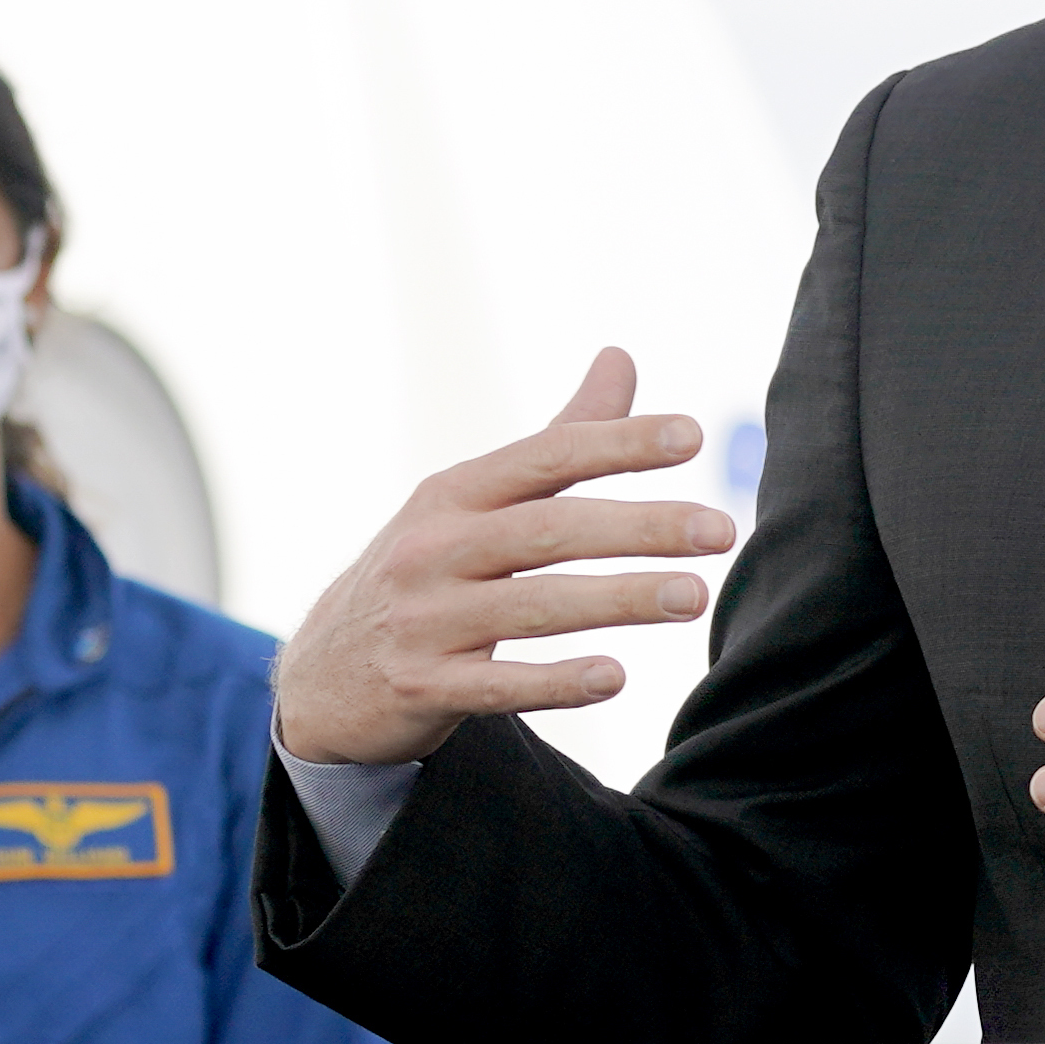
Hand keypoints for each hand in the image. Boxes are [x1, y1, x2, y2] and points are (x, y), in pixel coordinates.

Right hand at [272, 351, 739, 768]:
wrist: (325, 675)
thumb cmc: (425, 572)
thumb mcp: (471, 502)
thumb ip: (556, 438)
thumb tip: (621, 356)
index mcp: (452, 495)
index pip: (543, 455)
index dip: (616, 443)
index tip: (691, 437)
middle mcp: (433, 549)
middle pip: (548, 530)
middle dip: (640, 527)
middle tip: (720, 530)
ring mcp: (423, 620)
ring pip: (533, 605)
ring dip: (619, 599)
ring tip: (692, 597)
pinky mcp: (421, 687)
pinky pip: (499, 685)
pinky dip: (557, 681)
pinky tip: (615, 677)